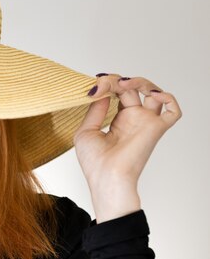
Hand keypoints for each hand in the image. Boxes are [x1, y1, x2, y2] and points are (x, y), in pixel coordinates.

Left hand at [73, 74, 181, 221]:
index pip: (118, 93)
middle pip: (132, 88)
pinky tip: (150, 94)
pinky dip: (168, 98)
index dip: (107, 84)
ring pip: (152, 91)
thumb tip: (101, 91)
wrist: (106, 178)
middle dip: (117, 80)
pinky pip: (173, 111)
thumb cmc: (95, 162)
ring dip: (138, 81)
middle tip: (103, 82)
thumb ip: (95, 110)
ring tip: (121, 84)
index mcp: (118, 121)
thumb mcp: (86, 131)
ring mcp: (145, 122)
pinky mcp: (155, 128)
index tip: (94, 84)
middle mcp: (134, 120)